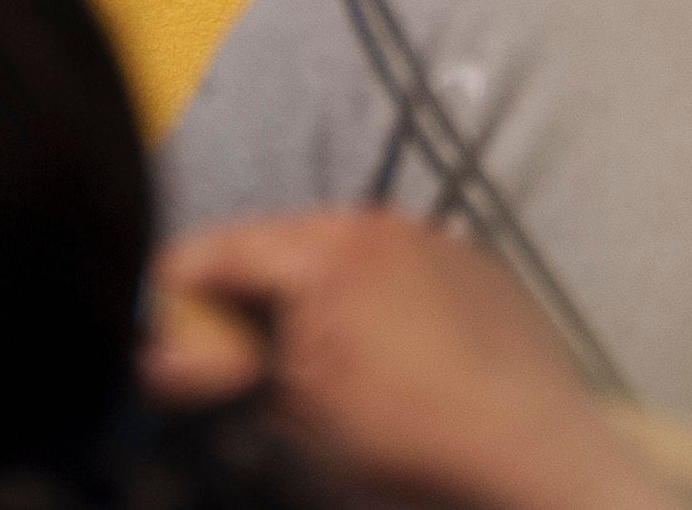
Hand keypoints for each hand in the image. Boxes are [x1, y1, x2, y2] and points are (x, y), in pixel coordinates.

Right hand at [147, 210, 673, 509]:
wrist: (541, 465)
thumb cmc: (414, 443)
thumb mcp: (299, 414)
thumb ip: (223, 371)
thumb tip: (154, 357)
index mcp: (330, 245)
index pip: (225, 247)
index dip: (176, 286)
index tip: (149, 321)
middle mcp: (386, 225)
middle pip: (283, 246)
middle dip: (245, 294)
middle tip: (217, 352)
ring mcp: (441, 246)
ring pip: (343, 259)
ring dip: (309, 300)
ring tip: (297, 363)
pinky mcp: (484, 277)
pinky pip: (402, 275)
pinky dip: (370, 307)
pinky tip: (376, 363)